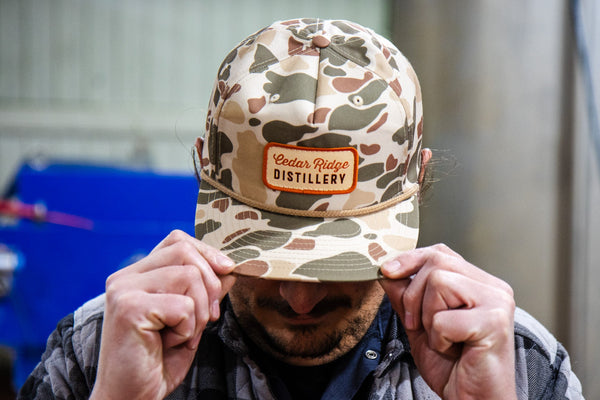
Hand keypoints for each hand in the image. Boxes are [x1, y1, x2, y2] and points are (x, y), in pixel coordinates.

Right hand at [90, 230, 236, 399]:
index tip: (228, 270)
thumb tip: (229, 268)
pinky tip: (169, 343)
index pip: (177, 241)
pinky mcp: (128, 308)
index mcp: (136, 275)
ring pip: (188, 276)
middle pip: (185, 252)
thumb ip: (205, 291)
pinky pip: (182, 305)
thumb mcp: (191, 320)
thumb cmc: (158, 361)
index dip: (206, 252)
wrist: (131, 398)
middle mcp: (124, 277)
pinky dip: (188, 329)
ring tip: (183, 335)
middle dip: (209, 284)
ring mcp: (123, 290)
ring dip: (198, 312)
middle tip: (208, 318)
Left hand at [379, 244, 515, 399]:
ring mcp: (497, 302)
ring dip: (428, 317)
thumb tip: (387, 270)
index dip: (410, 259)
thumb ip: (405, 296)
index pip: (440, 253)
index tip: (387, 271)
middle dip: (414, 295)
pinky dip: (439, 338)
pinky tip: (454, 349)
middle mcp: (493, 287)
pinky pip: (444, 318)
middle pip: (436, 262)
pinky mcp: (495, 322)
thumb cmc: (453, 366)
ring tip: (443, 339)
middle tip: (418, 324)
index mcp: (479, 283)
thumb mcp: (419, 324)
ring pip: (438, 282)